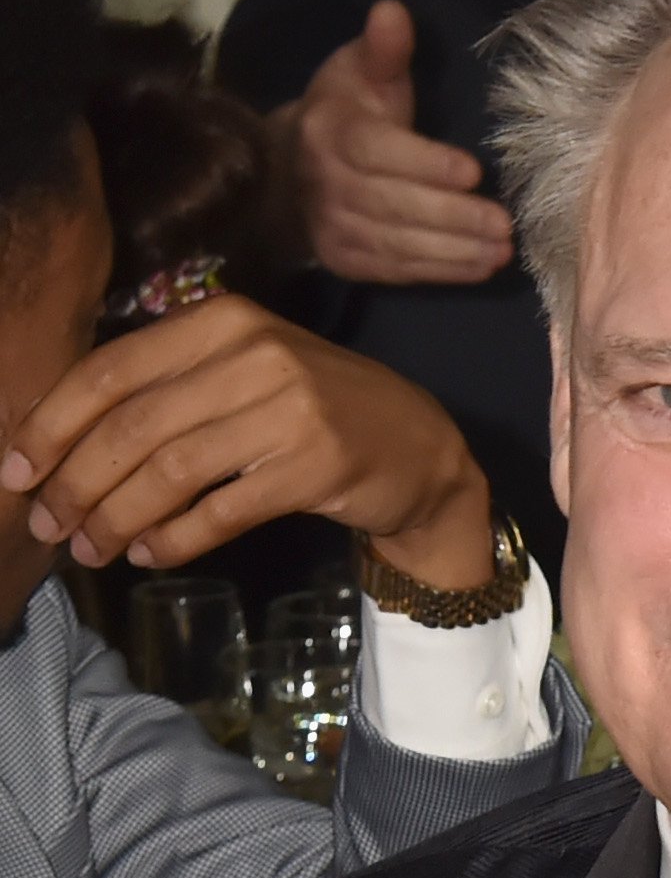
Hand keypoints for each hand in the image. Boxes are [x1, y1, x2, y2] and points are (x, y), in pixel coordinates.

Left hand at [0, 295, 494, 587]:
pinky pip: (222, 510)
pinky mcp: (316, 469)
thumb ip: (171, 384)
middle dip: (76, 482)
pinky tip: (149, 555)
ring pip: (170, 470)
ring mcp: (290, 412)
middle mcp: (254, 357)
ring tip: (89, 549)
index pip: (111, 370)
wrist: (423, 449)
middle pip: (133, 425)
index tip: (15, 471)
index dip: (52, 424)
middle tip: (45, 525)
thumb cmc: (319, 411)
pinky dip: (176, 539)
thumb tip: (66, 438)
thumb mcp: (245, 371)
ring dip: (117, 517)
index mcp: (222, 322)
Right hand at [279, 0, 514, 288]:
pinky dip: (442, 272)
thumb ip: (382, 49)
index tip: (472, 171)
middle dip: (454, 217)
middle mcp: (327, 183)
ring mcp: (333, 227)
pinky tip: (480, 266)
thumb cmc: (344, 112)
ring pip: (399, 244)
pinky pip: (398, 271)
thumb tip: (393, 11)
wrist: (290, 168)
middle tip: (504, 224)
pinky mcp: (346, 261)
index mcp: (331, 131)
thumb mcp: (358, 72)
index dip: (426, 164)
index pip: (379, 151)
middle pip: (395, 205)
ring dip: (455, 251)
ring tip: (503, 250)